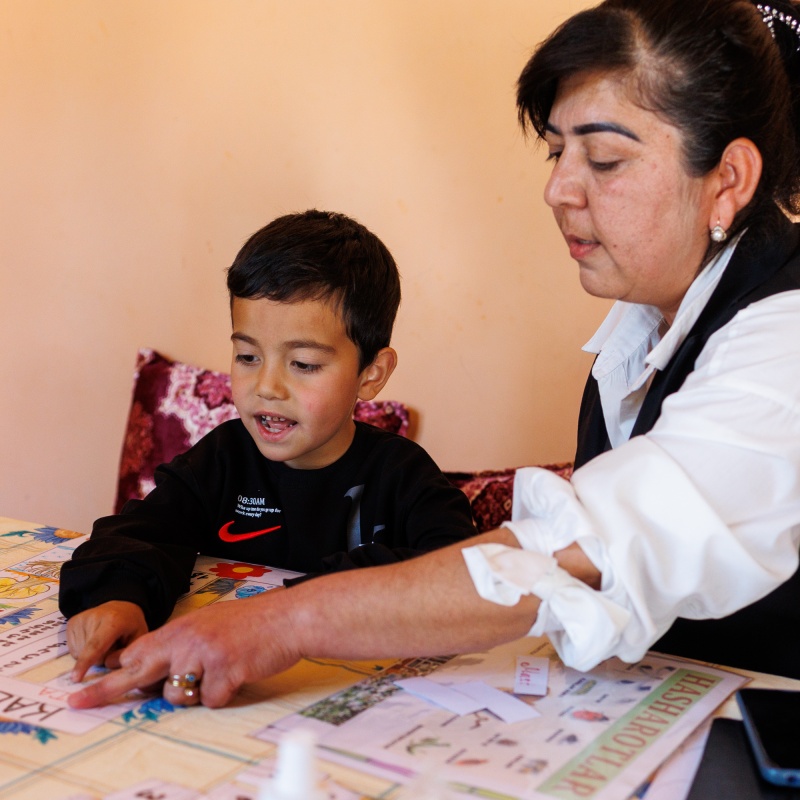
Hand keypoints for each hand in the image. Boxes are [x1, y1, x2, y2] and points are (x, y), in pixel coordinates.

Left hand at [66, 589, 300, 709]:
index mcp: (182, 628)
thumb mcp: (211, 624)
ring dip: (195, 694)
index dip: (113, 670)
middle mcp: (187, 640)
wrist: (287, 619)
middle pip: (138, 672)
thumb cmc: (253, 623)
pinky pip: (211, 701)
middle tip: (77, 703)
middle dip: (106, 691)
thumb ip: (184, 643)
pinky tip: (237, 676)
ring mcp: (205, 655)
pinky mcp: (225, 672)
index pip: (139, 651)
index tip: (84, 685)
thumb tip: (157, 669)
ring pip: (178, 696)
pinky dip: (224, 696)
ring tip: (218, 673)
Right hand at [66, 601, 147, 682]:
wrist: (121, 608)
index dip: (86, 662)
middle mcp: (93, 617)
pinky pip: (74, 650)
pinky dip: (83, 651)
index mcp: (113, 620)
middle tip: (113, 645)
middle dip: (101, 658)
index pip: (96, 645)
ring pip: (79, 654)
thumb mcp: (139, 637)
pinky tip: (93, 639)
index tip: (76, 678)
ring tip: (104, 641)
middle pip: (89, 654)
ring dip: (91, 655)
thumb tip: (107, 665)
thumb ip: (127, 653)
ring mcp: (80, 619)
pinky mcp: (72, 623)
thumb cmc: (131, 625)